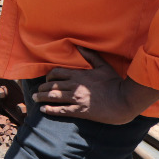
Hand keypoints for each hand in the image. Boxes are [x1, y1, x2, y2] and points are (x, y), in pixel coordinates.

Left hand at [33, 47, 158, 124]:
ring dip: (42, 98)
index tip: (46, 80)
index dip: (49, 76)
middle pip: (52, 85)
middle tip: (37, 92)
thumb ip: (90, 56)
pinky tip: (43, 110)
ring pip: (54, 97)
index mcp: (79, 74)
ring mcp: (76, 99)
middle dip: (42, 88)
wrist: (123, 101)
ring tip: (35, 99)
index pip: (57, 73)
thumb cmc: (114, 83)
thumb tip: (79, 46)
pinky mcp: (80, 111)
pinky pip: (61, 110)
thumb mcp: (103, 66)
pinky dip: (50, 110)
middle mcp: (74, 86)